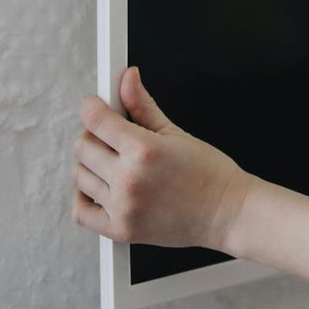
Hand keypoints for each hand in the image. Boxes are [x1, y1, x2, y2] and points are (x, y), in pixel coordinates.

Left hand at [71, 66, 252, 250]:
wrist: (228, 214)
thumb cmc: (209, 174)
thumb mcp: (176, 133)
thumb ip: (143, 106)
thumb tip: (127, 78)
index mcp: (143, 150)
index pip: (96, 119)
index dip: (92, 106)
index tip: (95, 105)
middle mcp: (128, 179)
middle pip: (83, 147)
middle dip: (94, 135)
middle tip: (112, 137)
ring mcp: (122, 207)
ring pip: (80, 176)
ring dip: (91, 166)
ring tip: (114, 164)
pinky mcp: (120, 230)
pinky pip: (81, 212)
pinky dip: (84, 198)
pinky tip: (102, 189)